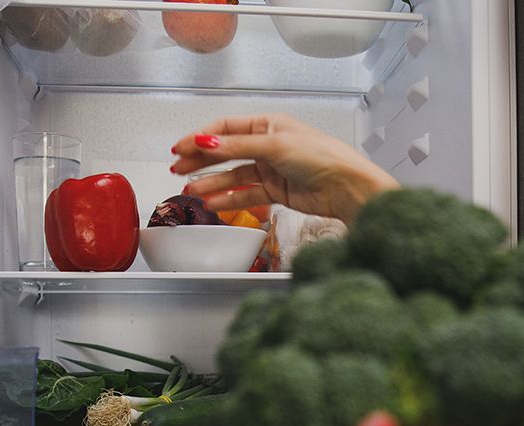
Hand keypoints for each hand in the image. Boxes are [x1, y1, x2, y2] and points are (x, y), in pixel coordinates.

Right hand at [170, 114, 398, 224]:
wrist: (345, 187)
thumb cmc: (321, 156)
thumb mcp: (274, 146)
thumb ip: (236, 146)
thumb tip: (205, 141)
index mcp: (269, 124)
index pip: (226, 128)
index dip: (201, 138)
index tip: (181, 148)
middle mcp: (268, 145)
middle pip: (226, 152)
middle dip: (201, 161)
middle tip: (178, 170)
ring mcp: (271, 169)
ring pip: (233, 176)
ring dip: (211, 183)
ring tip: (190, 192)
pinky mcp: (276, 191)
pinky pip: (245, 195)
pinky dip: (228, 199)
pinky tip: (213, 203)